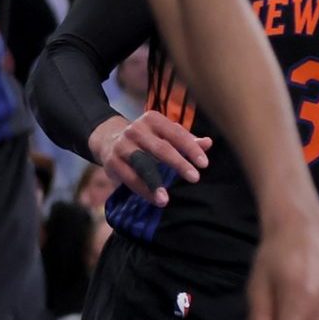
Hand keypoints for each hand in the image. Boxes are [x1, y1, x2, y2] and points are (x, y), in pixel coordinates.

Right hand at [89, 113, 212, 205]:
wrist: (109, 140)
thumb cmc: (147, 139)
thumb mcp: (165, 135)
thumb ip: (187, 140)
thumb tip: (208, 143)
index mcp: (152, 119)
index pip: (176, 133)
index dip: (191, 148)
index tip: (204, 164)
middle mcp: (136, 129)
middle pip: (161, 148)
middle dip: (178, 163)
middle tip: (195, 178)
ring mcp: (122, 145)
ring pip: (142, 164)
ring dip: (154, 181)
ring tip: (166, 198)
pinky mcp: (112, 160)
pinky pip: (129, 177)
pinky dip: (142, 190)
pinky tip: (155, 200)